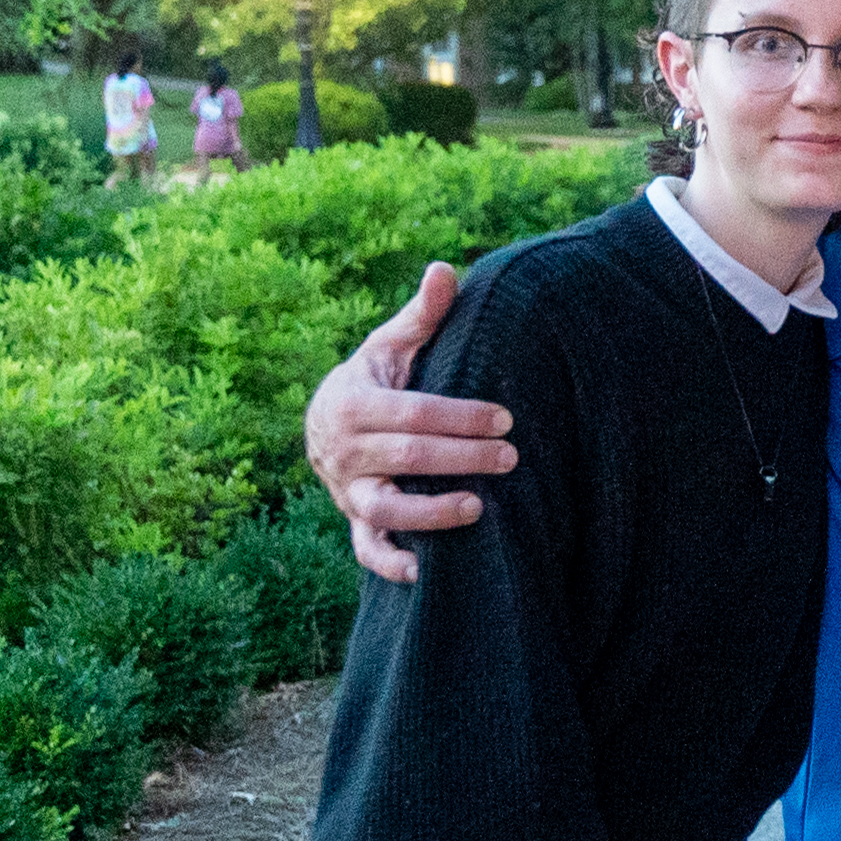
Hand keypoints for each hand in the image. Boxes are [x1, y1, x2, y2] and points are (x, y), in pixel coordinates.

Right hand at [306, 263, 511, 581]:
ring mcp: (346, 491)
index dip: (459, 416)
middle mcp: (344, 452)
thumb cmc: (376, 379)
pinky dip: (393, 565)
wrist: (328, 423)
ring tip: (480, 508)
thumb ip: (422, 316)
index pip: (413, 413)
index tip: (505, 417)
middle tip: (513, 457)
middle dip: (461, 458)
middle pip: (406, 459)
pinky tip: (430, 572)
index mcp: (353, 404)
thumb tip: (446, 269)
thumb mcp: (392, 345)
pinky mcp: (353, 522)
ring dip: (430, 514)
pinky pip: (367, 551)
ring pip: (382, 511)